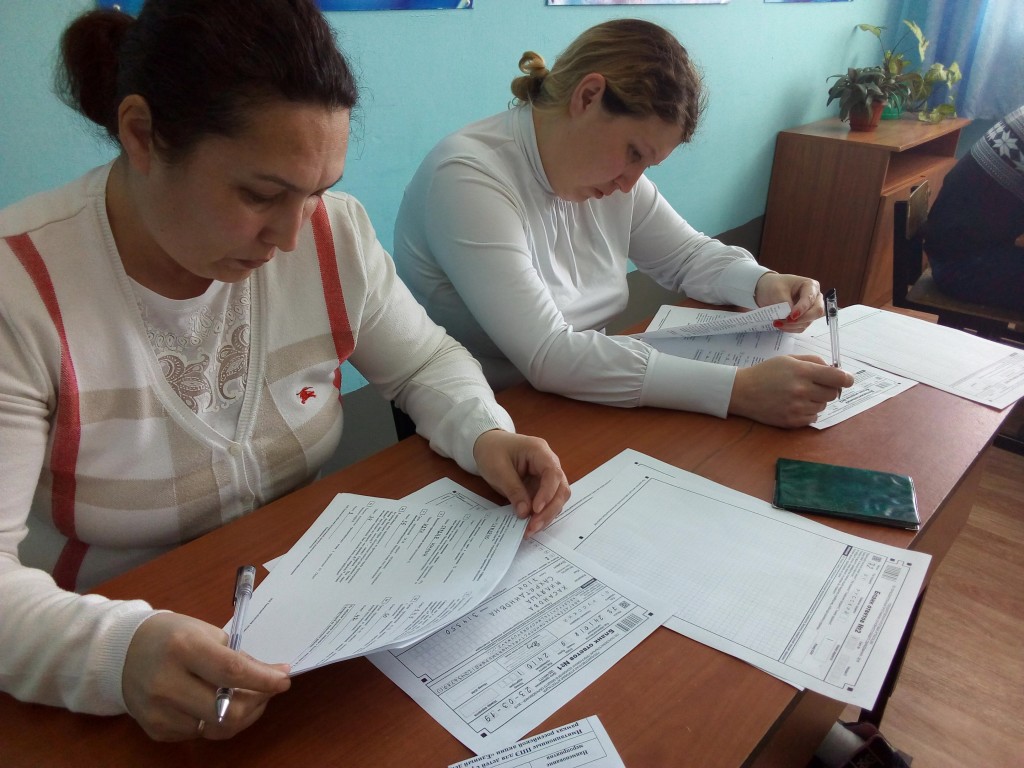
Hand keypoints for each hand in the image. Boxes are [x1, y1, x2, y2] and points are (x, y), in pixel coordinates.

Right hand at [122, 612, 290, 740]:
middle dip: (258, 702)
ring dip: (241, 714)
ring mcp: (159, 711)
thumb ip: (238, 657)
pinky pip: (200, 733)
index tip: (284, 679)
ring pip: (217, 728)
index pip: (232, 672)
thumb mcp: (207, 633)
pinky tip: (215, 703)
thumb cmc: (172, 636)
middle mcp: (167, 682)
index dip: (264, 680)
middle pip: (228, 710)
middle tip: (268, 690)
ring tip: (246, 697)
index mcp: (183, 649)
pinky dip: (216, 721)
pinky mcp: (156, 729)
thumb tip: (273, 675)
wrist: (122, 653)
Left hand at [473, 430, 570, 535]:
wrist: (487, 444)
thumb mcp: (498, 470)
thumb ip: (513, 490)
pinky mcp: (541, 487)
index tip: (535, 510)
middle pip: (560, 489)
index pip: (553, 473)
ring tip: (530, 530)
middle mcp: (549, 463)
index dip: (548, 493)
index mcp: (539, 451)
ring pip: (557, 499)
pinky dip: (540, 515)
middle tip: (533, 527)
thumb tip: (525, 513)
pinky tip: (530, 525)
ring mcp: (546, 476)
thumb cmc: (492, 451)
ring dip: (546, 516)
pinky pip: (547, 503)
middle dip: (549, 510)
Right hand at [729, 355, 854, 427]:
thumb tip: (834, 370)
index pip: (838, 378)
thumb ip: (813, 362)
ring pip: (823, 406)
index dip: (847, 379)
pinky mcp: (792, 421)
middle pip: (833, 394)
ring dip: (817, 401)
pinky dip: (809, 412)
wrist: (742, 392)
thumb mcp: (788, 359)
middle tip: (816, 386)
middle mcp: (802, 390)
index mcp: (802, 372)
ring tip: (801, 395)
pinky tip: (796, 405)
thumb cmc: (766, 372)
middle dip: (829, 389)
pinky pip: (813, 417)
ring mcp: (797, 408)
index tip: (847, 380)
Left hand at [754, 273, 823, 331]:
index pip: (811, 299)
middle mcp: (815, 298)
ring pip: (808, 322)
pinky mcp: (805, 319)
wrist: (766, 290)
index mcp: (811, 286)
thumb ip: (785, 303)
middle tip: (786, 320)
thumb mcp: (777, 291)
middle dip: (801, 319)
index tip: (791, 316)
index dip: (802, 309)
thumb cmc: (774, 286)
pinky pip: (801, 327)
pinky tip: (780, 325)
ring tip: (777, 322)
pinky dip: (791, 328)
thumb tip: (792, 316)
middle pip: (817, 312)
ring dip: (792, 325)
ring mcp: (811, 309)